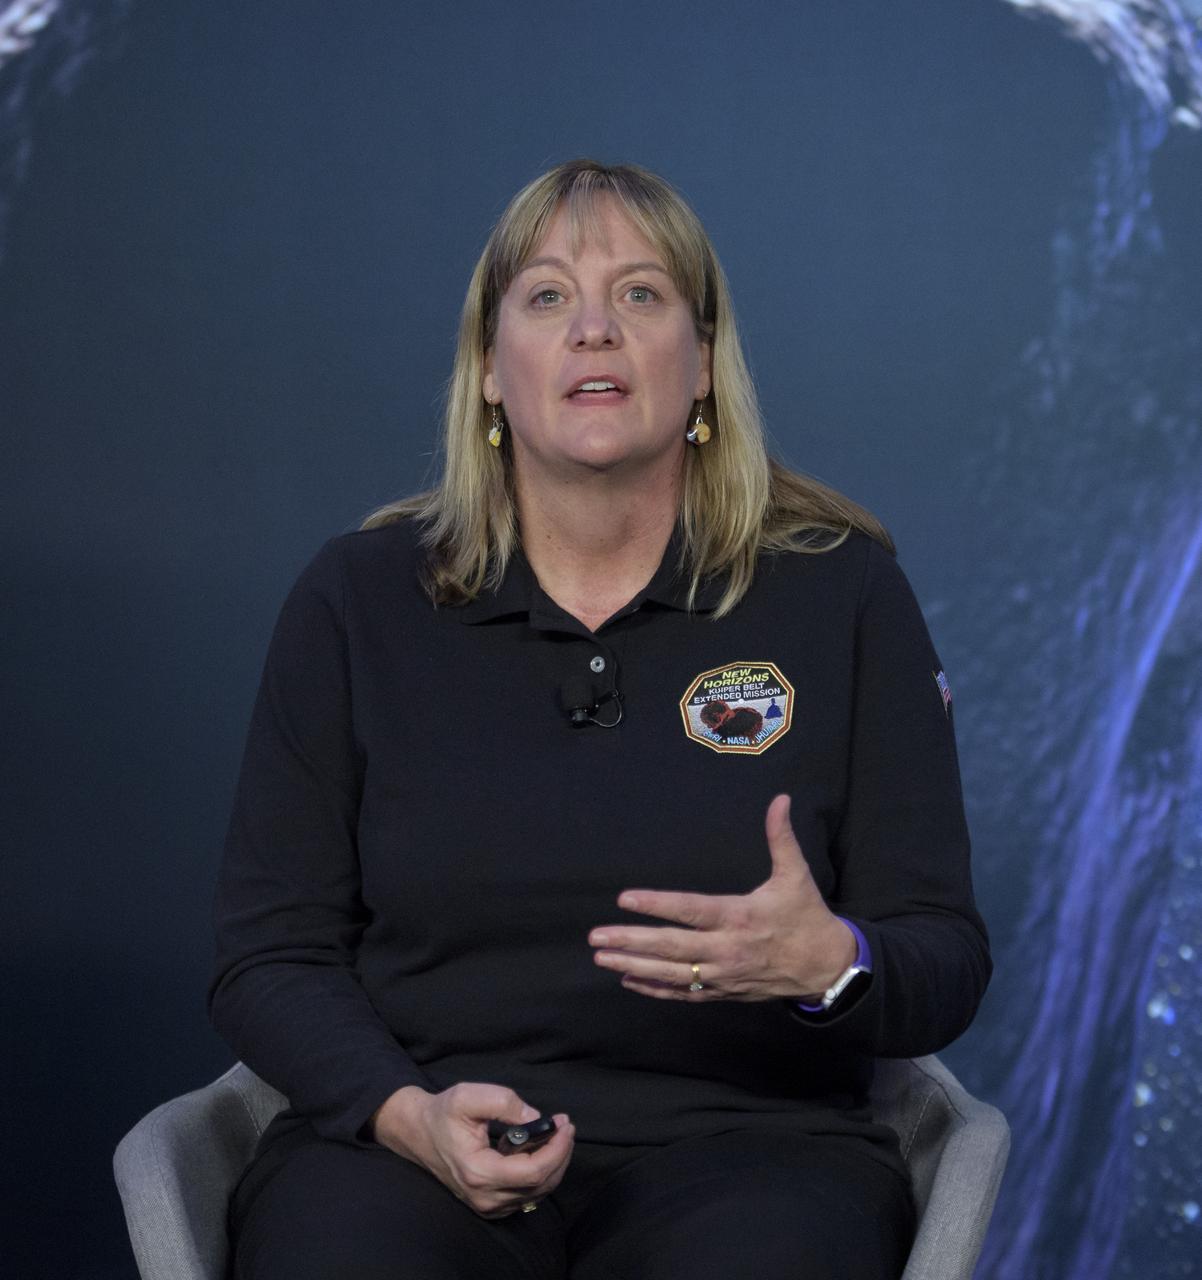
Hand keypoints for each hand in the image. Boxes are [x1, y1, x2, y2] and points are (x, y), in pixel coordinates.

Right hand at [370, 1083, 573, 1217]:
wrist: (419, 1133)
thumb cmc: (443, 1114)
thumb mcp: (469, 1096)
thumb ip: (505, 1103)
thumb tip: (536, 1118)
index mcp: (479, 1172)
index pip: (533, 1172)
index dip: (557, 1149)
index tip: (566, 1124)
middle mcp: (484, 1197)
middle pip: (541, 1186)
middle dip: (561, 1154)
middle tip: (566, 1126)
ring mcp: (487, 1205)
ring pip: (536, 1194)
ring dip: (554, 1164)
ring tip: (557, 1134)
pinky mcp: (489, 1204)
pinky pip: (526, 1195)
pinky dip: (541, 1174)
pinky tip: (540, 1150)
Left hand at [588, 794, 855, 1002]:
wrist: (825, 968)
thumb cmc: (806, 917)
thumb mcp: (795, 875)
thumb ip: (781, 838)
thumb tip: (781, 799)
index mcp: (739, 917)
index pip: (690, 910)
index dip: (656, 904)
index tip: (624, 898)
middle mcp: (726, 949)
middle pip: (671, 946)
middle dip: (631, 940)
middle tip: (595, 936)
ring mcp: (723, 975)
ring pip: (671, 973)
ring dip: (634, 965)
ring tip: (601, 957)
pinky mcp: (723, 992)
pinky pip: (684, 993)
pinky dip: (655, 988)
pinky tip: (629, 980)